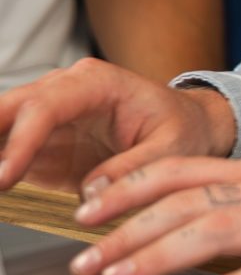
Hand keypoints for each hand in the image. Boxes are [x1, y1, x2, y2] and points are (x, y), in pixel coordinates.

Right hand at [0, 57, 235, 194]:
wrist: (187, 127)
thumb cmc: (181, 129)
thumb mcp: (173, 148)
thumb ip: (134, 168)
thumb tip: (92, 192)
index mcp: (97, 82)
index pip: (46, 106)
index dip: (21, 141)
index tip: (5, 178)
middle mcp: (65, 90)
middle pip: (11, 108)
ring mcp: (49, 115)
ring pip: (2, 126)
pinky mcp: (41, 143)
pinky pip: (5, 152)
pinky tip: (1, 190)